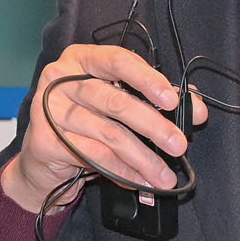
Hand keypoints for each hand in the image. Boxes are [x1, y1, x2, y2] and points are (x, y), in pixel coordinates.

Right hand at [1, 43, 209, 211]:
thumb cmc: (85, 122)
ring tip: (164, 176)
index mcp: (82, 59)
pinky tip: (139, 181)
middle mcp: (61, 79)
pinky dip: (122, 172)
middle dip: (154, 126)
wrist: (43, 159)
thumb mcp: (120, 103)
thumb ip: (155, 99)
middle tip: (179, 145)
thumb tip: (196, 109)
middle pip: (115, 101)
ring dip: (143, 158)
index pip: (119, 61)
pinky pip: (95, 158)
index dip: (148, 79)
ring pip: (109, 134)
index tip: (173, 100)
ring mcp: (50, 110)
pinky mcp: (45, 140)